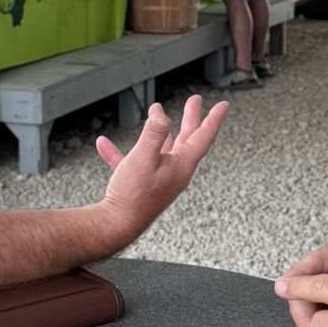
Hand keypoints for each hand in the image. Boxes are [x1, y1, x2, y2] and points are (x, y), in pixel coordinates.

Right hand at [97, 96, 228, 239]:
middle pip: (187, 139)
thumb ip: (154, 133)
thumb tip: (161, 114)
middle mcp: (175, 172)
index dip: (214, 118)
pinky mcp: (142, 185)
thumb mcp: (144, 157)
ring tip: (157, 117)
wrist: (117, 225)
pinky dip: (121, 152)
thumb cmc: (133, 195)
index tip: (223, 105)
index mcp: (182, 164)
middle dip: (190, 118)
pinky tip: (104, 144)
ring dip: (163, 132)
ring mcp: (160, 179)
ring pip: (164, 150)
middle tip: (193, 101)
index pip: (204, 136)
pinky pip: (133, 162)